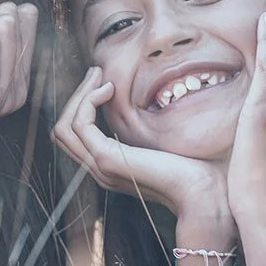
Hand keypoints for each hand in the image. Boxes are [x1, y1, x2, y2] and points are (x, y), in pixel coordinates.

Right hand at [53, 65, 231, 239]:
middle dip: (76, 97)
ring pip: (65, 127)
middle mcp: (99, 170)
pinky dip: (88, 101)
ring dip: (80, 95)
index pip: (74, 137)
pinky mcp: (107, 160)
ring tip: (100, 76)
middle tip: (97, 72)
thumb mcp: (167, 146)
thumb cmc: (196, 170)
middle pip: (62, 131)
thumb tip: (156, 101)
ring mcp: (101, 167)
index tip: (104, 82)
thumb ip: (151, 132)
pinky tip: (109, 89)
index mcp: (110, 168)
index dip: (82, 106)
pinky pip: (80, 125)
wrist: (204, 194)